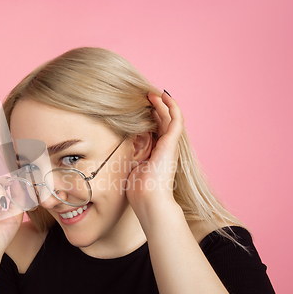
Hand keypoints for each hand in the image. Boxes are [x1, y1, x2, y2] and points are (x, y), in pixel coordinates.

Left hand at [126, 90, 184, 214]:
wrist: (149, 199)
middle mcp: (166, 148)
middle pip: (164, 122)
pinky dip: (171, 106)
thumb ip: (129, 156)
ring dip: (163, 104)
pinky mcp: (171, 143)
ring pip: (171, 118)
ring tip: (153, 93)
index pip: (156, 131)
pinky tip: (163, 96)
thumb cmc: (138, 190)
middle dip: (156, 108)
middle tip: (146, 96)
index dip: (151, 118)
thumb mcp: (130, 167)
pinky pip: (176, 119)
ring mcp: (170, 145)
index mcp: (157, 154)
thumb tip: (116, 149)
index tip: (141, 108)